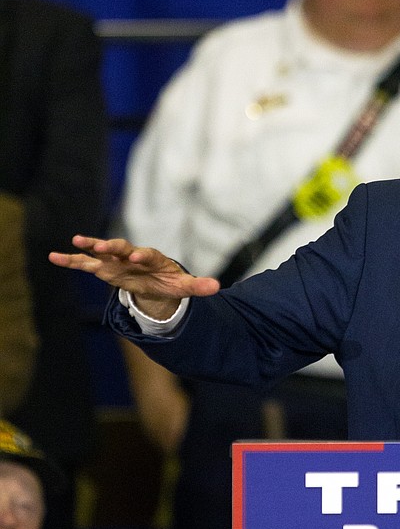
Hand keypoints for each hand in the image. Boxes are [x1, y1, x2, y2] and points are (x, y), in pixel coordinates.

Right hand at [49, 235, 219, 319]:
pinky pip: (86, 263)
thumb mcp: (184, 286)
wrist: (156, 280)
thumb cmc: (170, 281)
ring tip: (76, 240)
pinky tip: (53, 257)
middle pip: (123, 248)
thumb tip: (217, 287)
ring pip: (102, 252)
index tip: (138, 256)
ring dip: (91, 246)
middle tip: (106, 246)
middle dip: (114, 247)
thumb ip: (198, 286)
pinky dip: (71, 260)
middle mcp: (133, 255)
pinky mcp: (104, 268)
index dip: (143, 254)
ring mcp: (116, 261)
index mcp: (154, 258)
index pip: (149, 254)